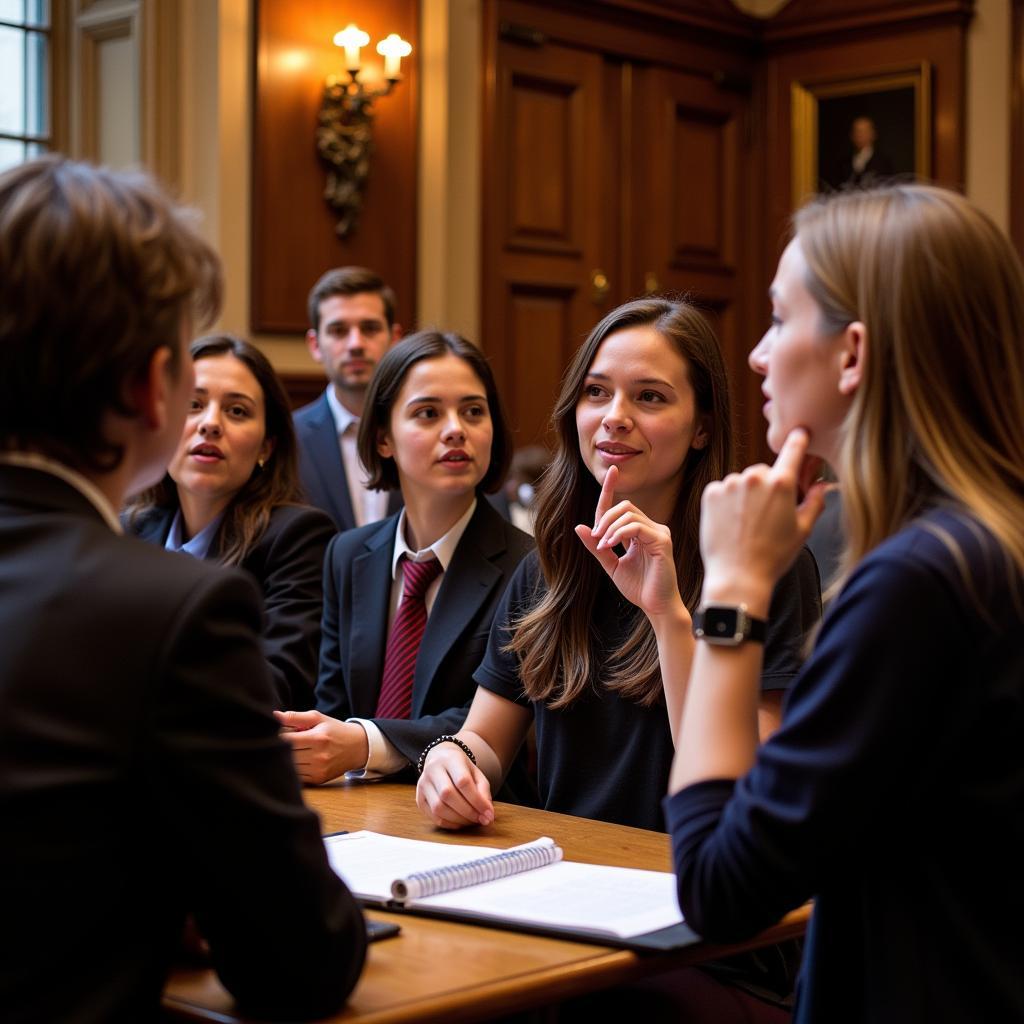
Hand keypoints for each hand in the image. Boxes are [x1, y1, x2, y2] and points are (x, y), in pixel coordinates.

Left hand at [274, 710, 368, 784]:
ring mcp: (319, 769)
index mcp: (318, 738)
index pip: (287, 740)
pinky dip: (294, 768)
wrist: (357, 747)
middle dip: (282, 747)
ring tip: (293, 750)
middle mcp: (319, 756)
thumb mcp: (318, 718)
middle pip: (287, 754)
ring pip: (290, 766)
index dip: (278, 736)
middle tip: (285, 741)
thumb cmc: (335, 730)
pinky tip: (299, 760)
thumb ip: (295, 717)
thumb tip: (274, 715)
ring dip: (287, 759)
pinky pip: (297, 776)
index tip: (278, 733)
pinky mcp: (318, 779)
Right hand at [416, 743, 493, 829]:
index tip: (488, 813)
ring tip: (471, 822)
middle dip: (468, 811)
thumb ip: (483, 791)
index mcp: (450, 759)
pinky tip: (460, 823)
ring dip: (458, 819)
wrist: (440, 761)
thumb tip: (488, 815)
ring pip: (438, 807)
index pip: (462, 781)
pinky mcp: (419, 798)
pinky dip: (448, 823)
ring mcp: (423, 784)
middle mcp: (432, 769)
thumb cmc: (462, 769)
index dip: (477, 800)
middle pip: (448, 794)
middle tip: (481, 820)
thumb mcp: (476, 774)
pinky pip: (432, 816)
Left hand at [574, 464, 684, 621]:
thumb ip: (596, 547)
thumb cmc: (638, 588)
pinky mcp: (662, 540)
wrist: (656, 606)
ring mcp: (659, 532)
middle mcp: (651, 528)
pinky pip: (636, 526)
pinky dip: (618, 533)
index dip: (613, 489)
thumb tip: (579, 527)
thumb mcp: (611, 565)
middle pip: (624, 507)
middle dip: (604, 519)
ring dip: (609, 528)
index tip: (612, 471)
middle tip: (596, 539)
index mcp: (640, 532)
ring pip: (628, 514)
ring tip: (603, 546)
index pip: (622, 507)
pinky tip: (611, 546)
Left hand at [699, 428, 827, 610]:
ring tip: (747, 522)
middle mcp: (754, 478)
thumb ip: (815, 502)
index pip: (792, 450)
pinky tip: (731, 521)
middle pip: (764, 471)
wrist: (738, 576)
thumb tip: (824, 485)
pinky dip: (727, 500)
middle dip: (768, 485)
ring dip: (746, 493)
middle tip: (768, 513)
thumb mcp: (802, 530)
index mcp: (782, 484)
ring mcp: (730, 484)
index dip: (797, 440)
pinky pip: (723, 489)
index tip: (799, 432)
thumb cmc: (774, 556)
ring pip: (742, 481)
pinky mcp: (711, 493)